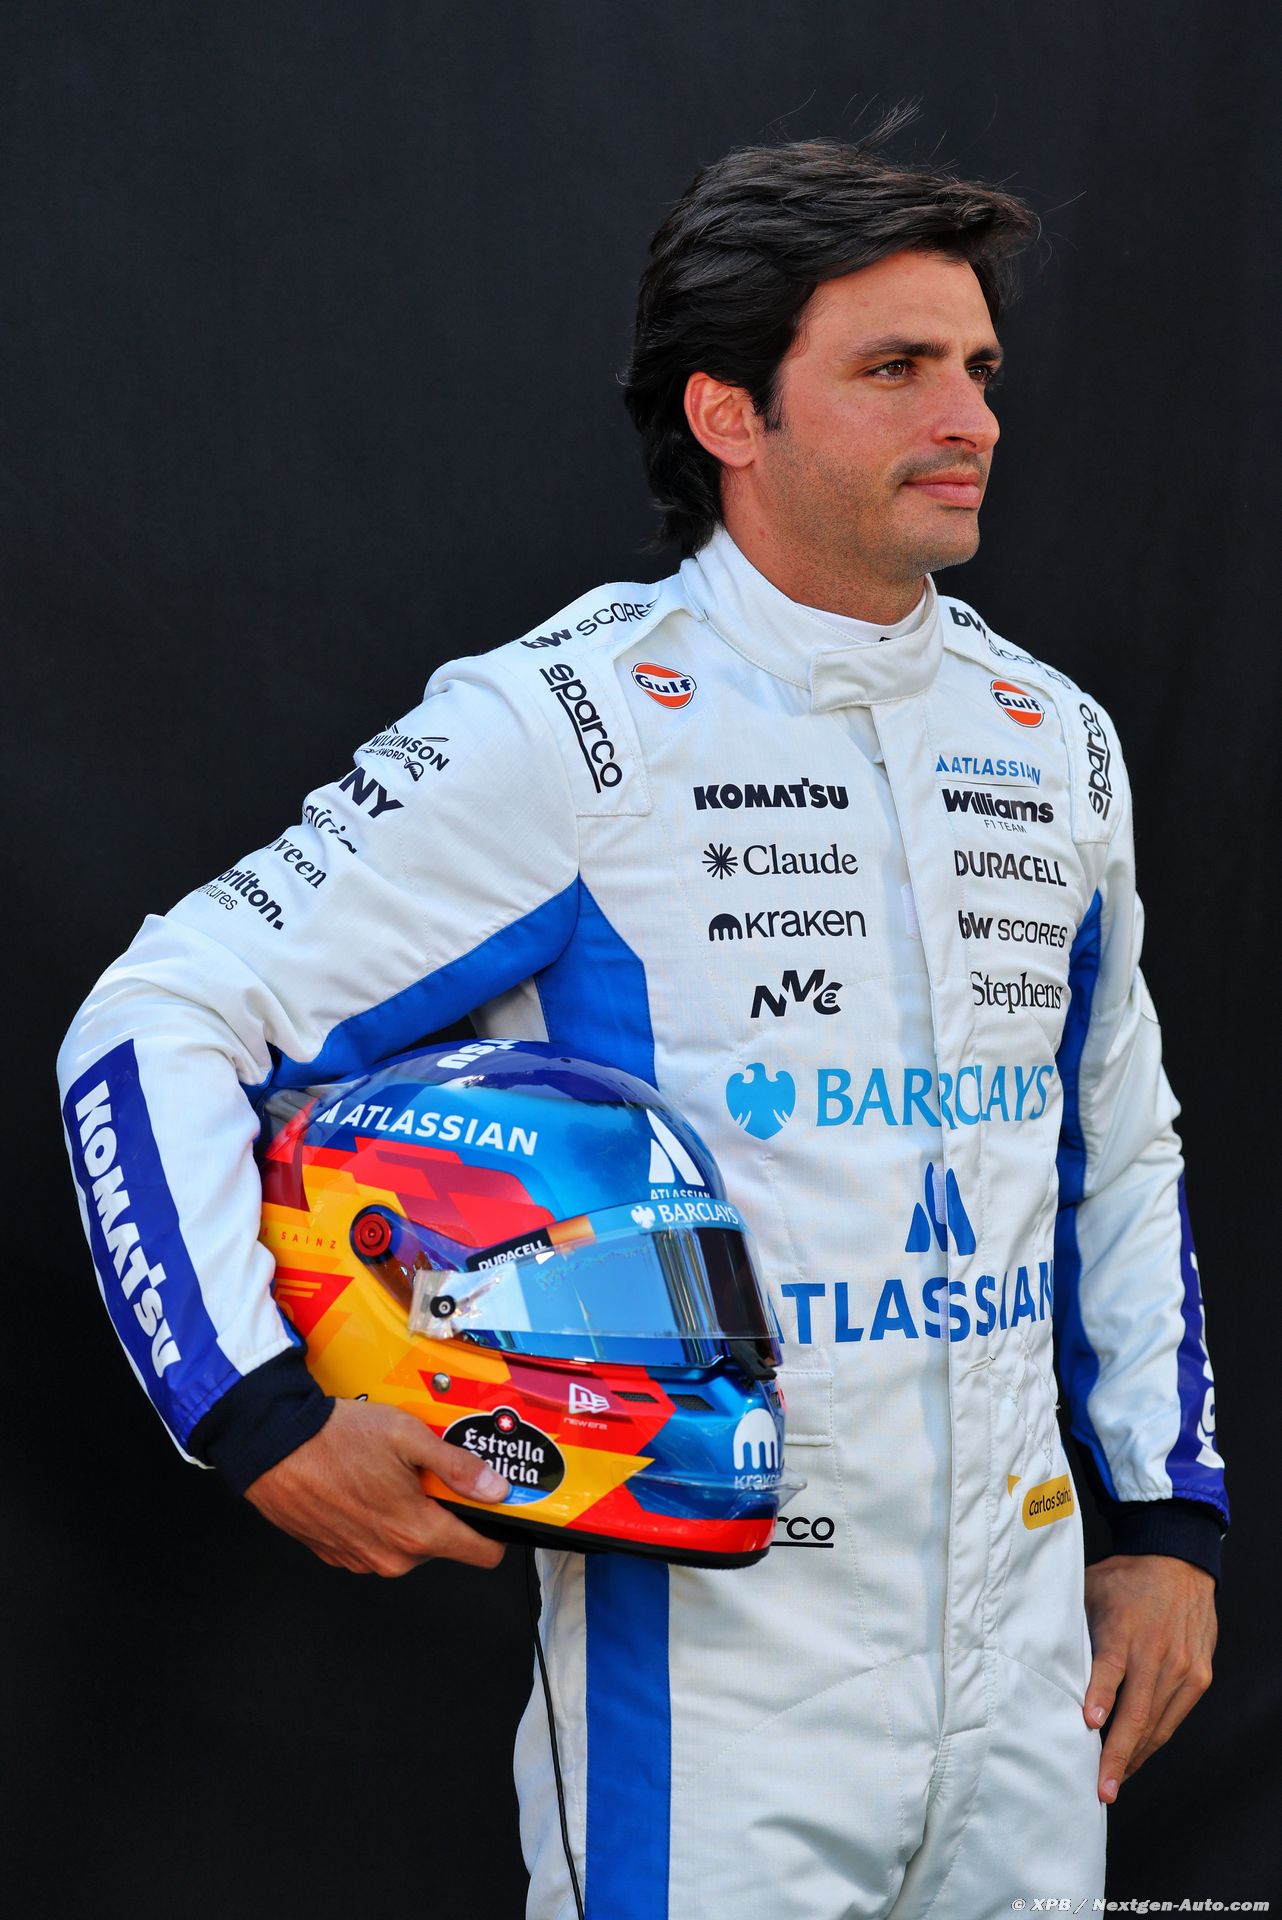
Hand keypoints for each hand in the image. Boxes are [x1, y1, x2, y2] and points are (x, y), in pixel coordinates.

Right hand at [244, 1398, 510, 1573]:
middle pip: (442, 1542)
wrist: (273, 1445)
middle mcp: (391, 1556)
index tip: (490, 1506)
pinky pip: (373, 1542)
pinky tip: (362, 1484)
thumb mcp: (409, 1436)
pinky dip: (375, 1518)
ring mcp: (361, 1559)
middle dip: (441, 1509)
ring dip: (406, 1512)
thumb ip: (458, 1466)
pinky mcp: (335, 1554)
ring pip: (406, 1542)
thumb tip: (495, 1489)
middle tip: (426, 1470)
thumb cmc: (336, 1437)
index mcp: (417, 1531)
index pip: (481, 1555)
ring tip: (389, 1471)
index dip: (493, 1531)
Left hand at [1083, 1553, 1216, 1802]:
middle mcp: (1157, 1650)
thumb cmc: (1124, 1580)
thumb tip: (1034, 1659)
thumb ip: (1071, 1627)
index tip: (1088, 1722)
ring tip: (1112, 1782)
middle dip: (1118, 1753)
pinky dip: (1154, 1739)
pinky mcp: (1198, 1677)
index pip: (1111, 1666)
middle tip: (1102, 1787)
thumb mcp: (1089, 1590)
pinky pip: (1174, 1717)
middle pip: (1138, 1710)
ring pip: (1158, 1723)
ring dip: (1135, 1755)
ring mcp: (1182, 1666)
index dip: (1100, 1695)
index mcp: (1125, 1627)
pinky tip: (1136, 1756)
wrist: (1178, 1562)